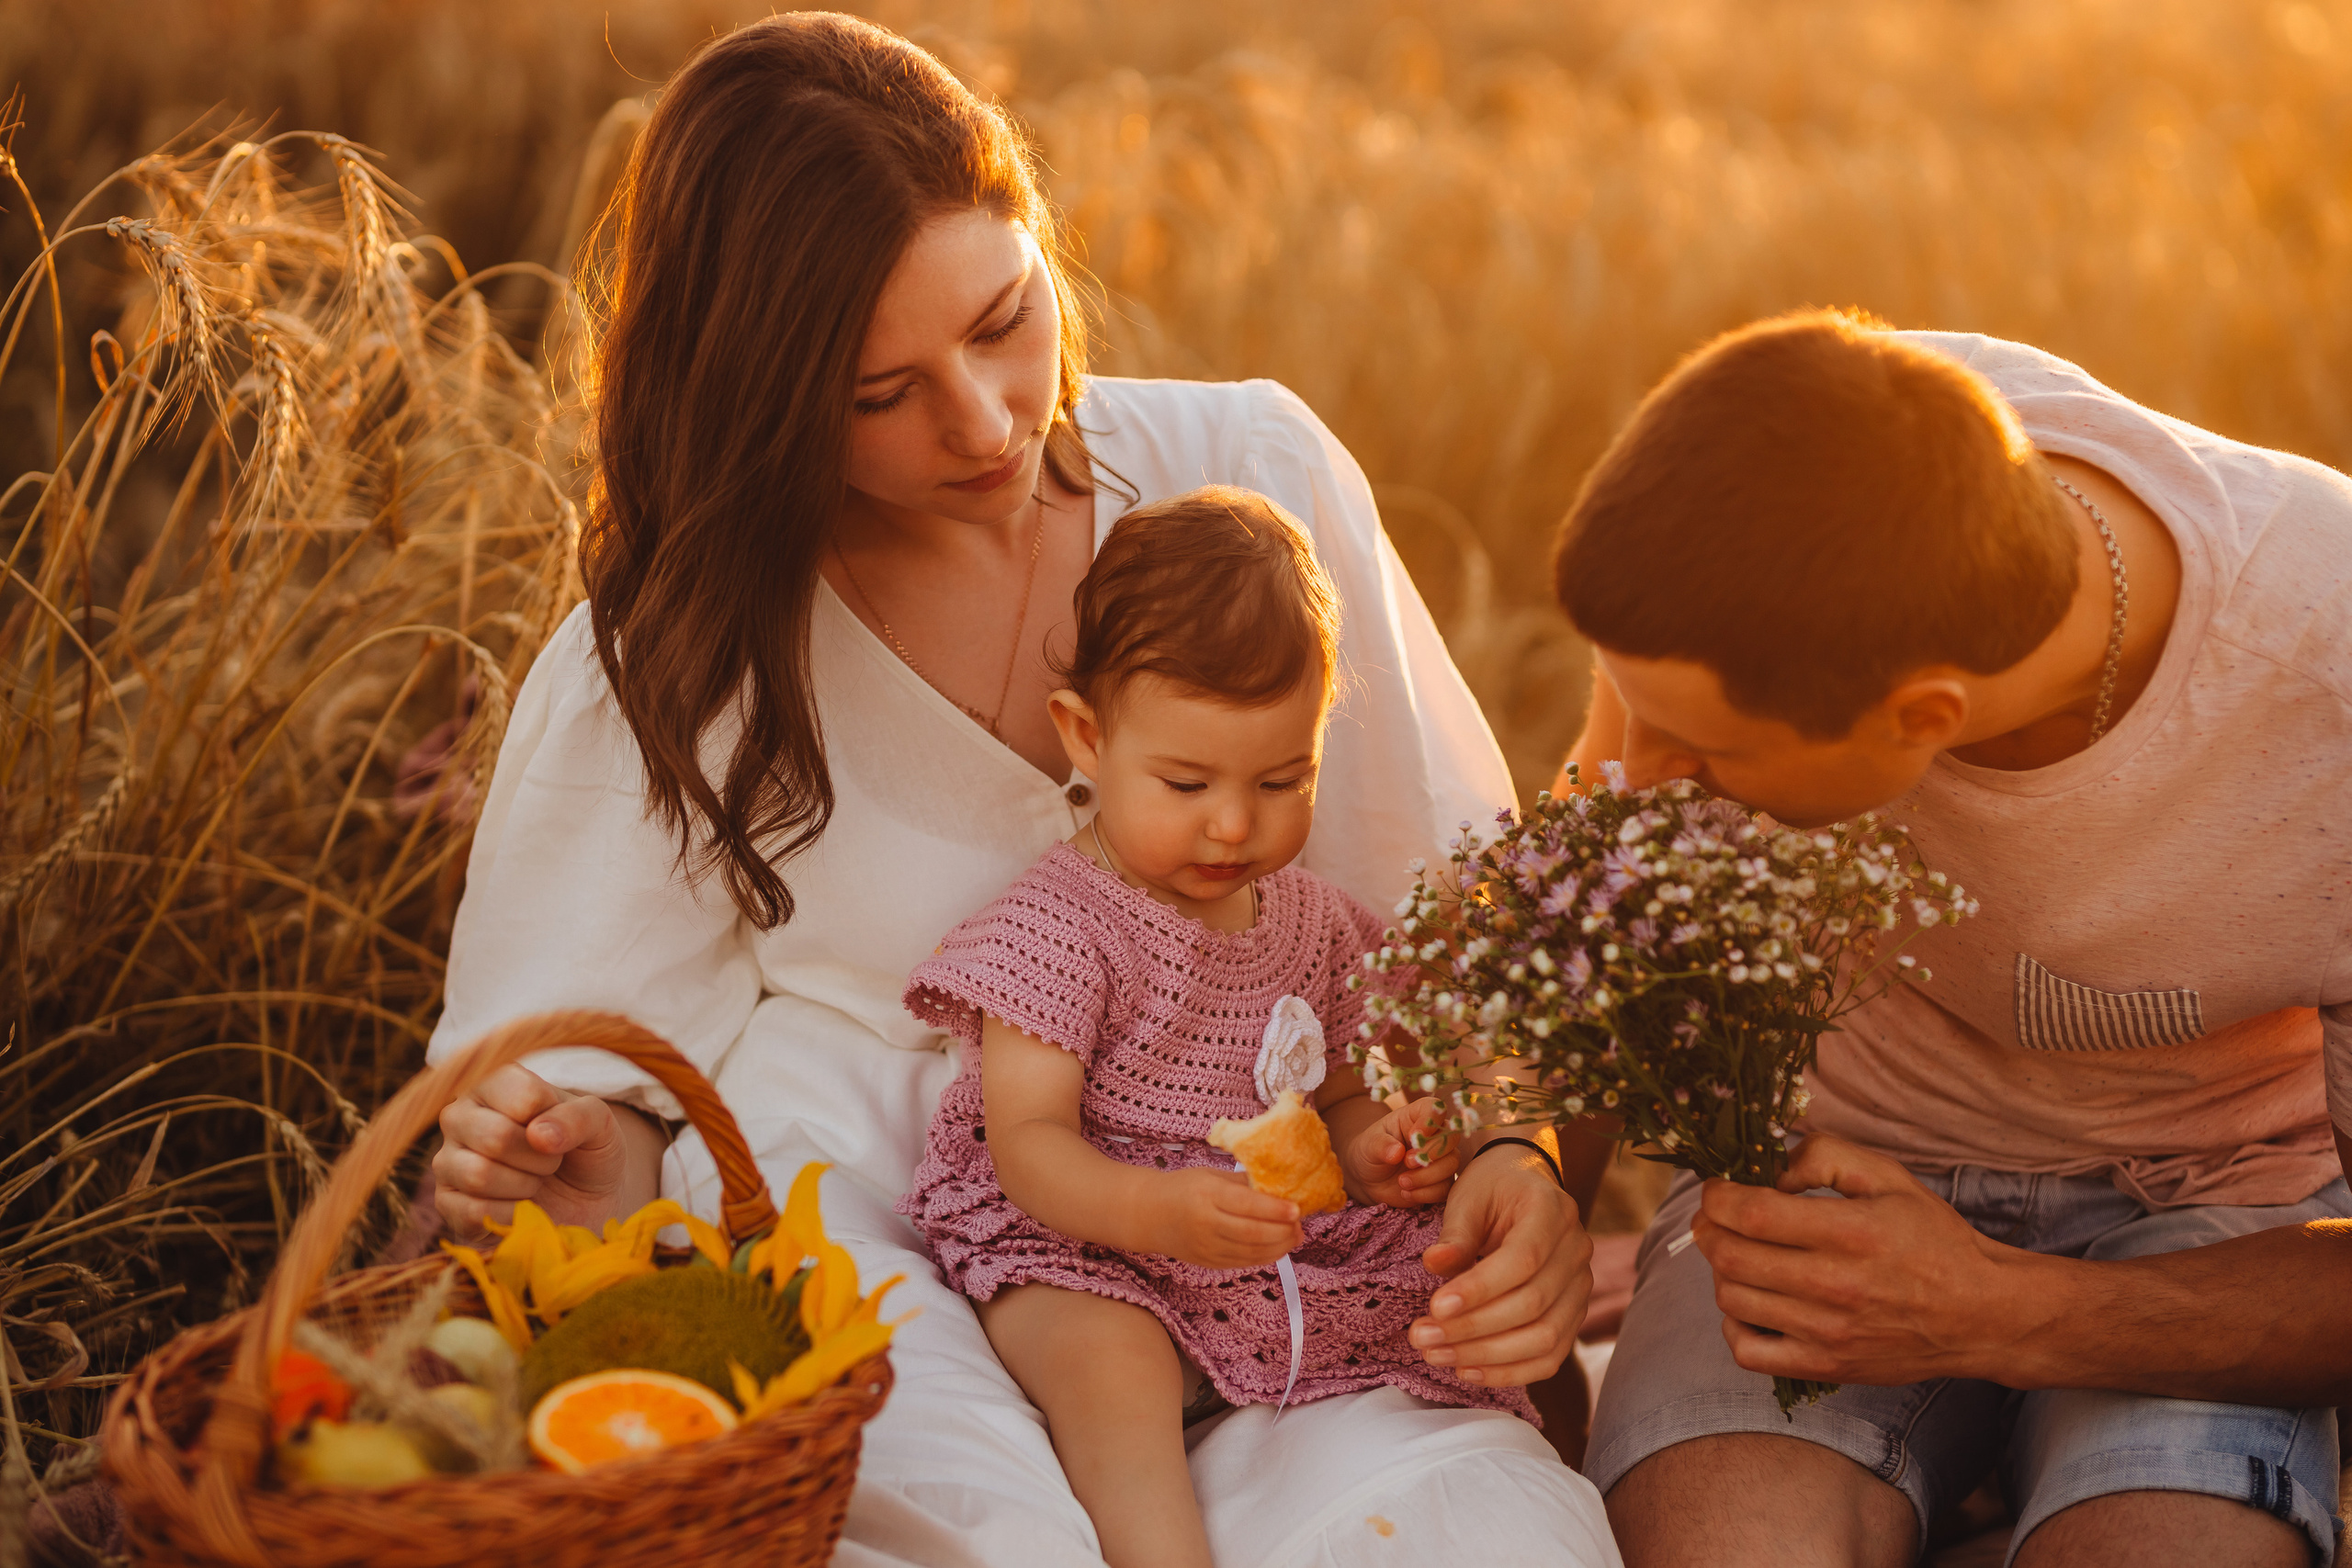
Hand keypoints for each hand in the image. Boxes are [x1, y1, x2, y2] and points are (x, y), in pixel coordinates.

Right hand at [431, 1063, 656, 1234]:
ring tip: (535, 1183)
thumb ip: (579, 1116)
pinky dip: (510, 1217)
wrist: (585, 1201)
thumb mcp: (600, 1124)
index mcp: (494, 1083)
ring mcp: (447, 1160)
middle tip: (551, 1162)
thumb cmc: (586, 1151)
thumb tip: (539, 1135)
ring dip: (524, 1187)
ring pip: (478, 1175)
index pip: (521, 1093)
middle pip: (495, 1137)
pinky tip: (520, 1209)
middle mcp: (460, 1116)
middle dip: (540, 1158)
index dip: (554, 1118)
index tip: (561, 1127)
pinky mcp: (446, 1204)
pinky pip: (471, 1213)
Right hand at [1145, 1168, 1302, 1268]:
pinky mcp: (1209, 1263)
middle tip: (1300, 1224)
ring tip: (1295, 1236)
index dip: (1275, 1209)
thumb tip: (1279, 1185)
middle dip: (1283, 1231)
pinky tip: (1278, 1247)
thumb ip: (1243, 1182)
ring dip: (1279, 1246)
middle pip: (1253, 1233)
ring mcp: (1207, 1247)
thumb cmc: (1183, 1187)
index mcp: (1207, 1195)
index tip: (1296, 1208)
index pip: (1247, 1205)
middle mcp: (1207, 1223)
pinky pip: (1243, 1263)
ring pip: (1252, 1252)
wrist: (1148, 1214)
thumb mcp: (1211, 1175)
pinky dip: (1265, 1256)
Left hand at [1340, 1096, 1458, 1207]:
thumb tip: (1397, 1152)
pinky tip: (1406, 1193)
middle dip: (1431, 1153)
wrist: (1368, 1179)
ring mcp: (1439, 1159)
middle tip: (1407, 1162)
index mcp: (1415, 1117)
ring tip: (1402, 1182)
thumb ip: (1381, 1145)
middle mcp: (1433, 1136)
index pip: (1435, 1109)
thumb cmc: (1369, 1152)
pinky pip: (1446, 1188)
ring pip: (1452, 1164)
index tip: (1413, 1136)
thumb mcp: (1369, 1145)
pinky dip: (1426, 1193)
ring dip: (1427, 1176)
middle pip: (1451, 1138)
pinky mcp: (1440, 1182)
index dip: (1430, 1121)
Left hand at [1409, 1145, 1590, 1385]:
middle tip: (1420, 1337)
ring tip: (1434, 1354)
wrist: (1523, 1184)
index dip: (1479, 1289)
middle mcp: (1576, 1251)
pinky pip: (1549, 1356)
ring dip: (1486, 1356)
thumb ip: (1455, 1234)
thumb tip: (1434, 1264)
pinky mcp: (1572, 1316)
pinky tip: (1465, 1370)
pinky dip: (1509, 1371)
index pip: (1523, 1260)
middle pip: (1532, 1305)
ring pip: (1544, 1338)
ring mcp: (1580, 1287)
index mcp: (1552, 1211)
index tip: (1435, 1306)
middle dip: (1472, 1328)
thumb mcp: (1468, 1197)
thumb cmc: (1491, 1188)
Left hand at [1692, 1133, 2035, 1386]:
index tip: (1718, 1188)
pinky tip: (1753, 1302)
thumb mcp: (1888, 1176)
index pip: (1752, 1213)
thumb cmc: (1933, 1239)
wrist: (1981, 1314)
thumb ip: (1824, 1156)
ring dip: (1721, 1270)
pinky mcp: (1825, 1366)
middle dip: (1709, 1228)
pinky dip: (1734, 1324)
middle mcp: (1835, 1285)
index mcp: (1851, 1232)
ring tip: (1741, 1254)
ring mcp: (1826, 1333)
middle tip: (1716, 1216)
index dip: (1718, 1196)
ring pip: (1732, 1300)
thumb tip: (1771, 1172)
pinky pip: (1747, 1351)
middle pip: (1730, 1256)